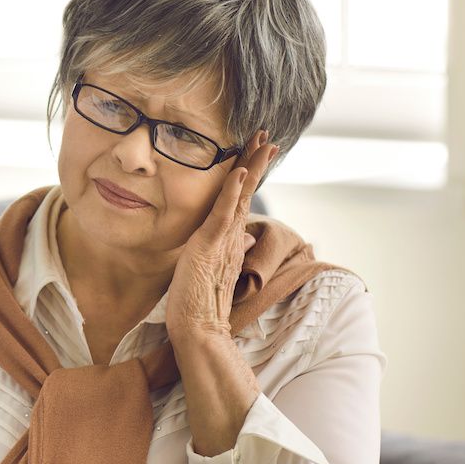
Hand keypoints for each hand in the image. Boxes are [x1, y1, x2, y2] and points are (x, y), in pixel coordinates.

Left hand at [166, 131, 278, 346]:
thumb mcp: (214, 268)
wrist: (197, 327)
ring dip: (250, 166)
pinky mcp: (211, 245)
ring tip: (260, 142)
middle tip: (266, 136)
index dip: (251, 175)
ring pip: (241, 196)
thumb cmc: (199, 302)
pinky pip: (223, 212)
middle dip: (257, 162)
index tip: (259, 151)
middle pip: (248, 191)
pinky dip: (231, 190)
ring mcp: (224, 240)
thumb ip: (232, 249)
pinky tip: (239, 171)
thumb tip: (248, 236)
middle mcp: (233, 237)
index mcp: (231, 240)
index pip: (242, 200)